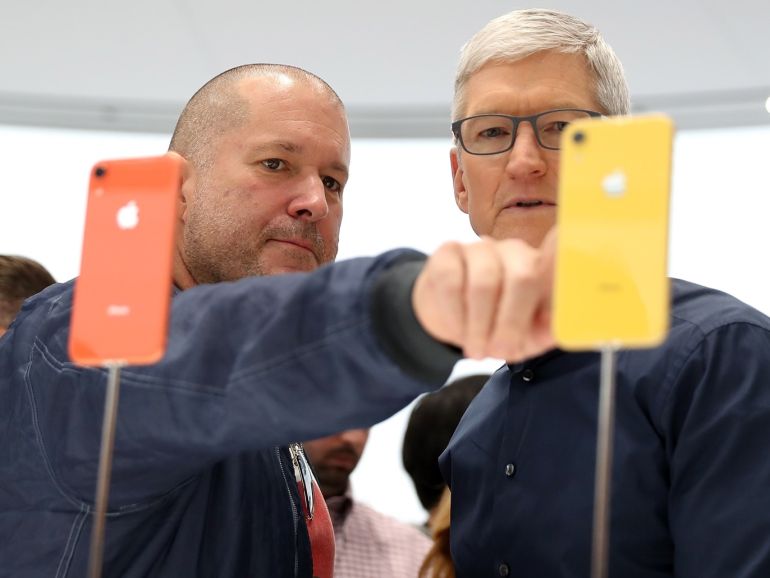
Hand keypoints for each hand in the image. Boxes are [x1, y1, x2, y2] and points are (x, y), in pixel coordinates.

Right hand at [412, 229, 555, 361]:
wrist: (453, 319)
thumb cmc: (497, 325)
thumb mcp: (526, 336)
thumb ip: (544, 331)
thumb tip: (555, 331)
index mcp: (544, 268)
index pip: (560, 264)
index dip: (561, 278)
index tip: (557, 305)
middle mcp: (515, 251)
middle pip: (522, 277)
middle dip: (512, 322)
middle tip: (501, 352)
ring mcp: (481, 248)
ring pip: (484, 282)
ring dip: (479, 325)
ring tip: (477, 350)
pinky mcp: (448, 252)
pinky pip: (451, 282)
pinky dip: (454, 315)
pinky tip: (457, 331)